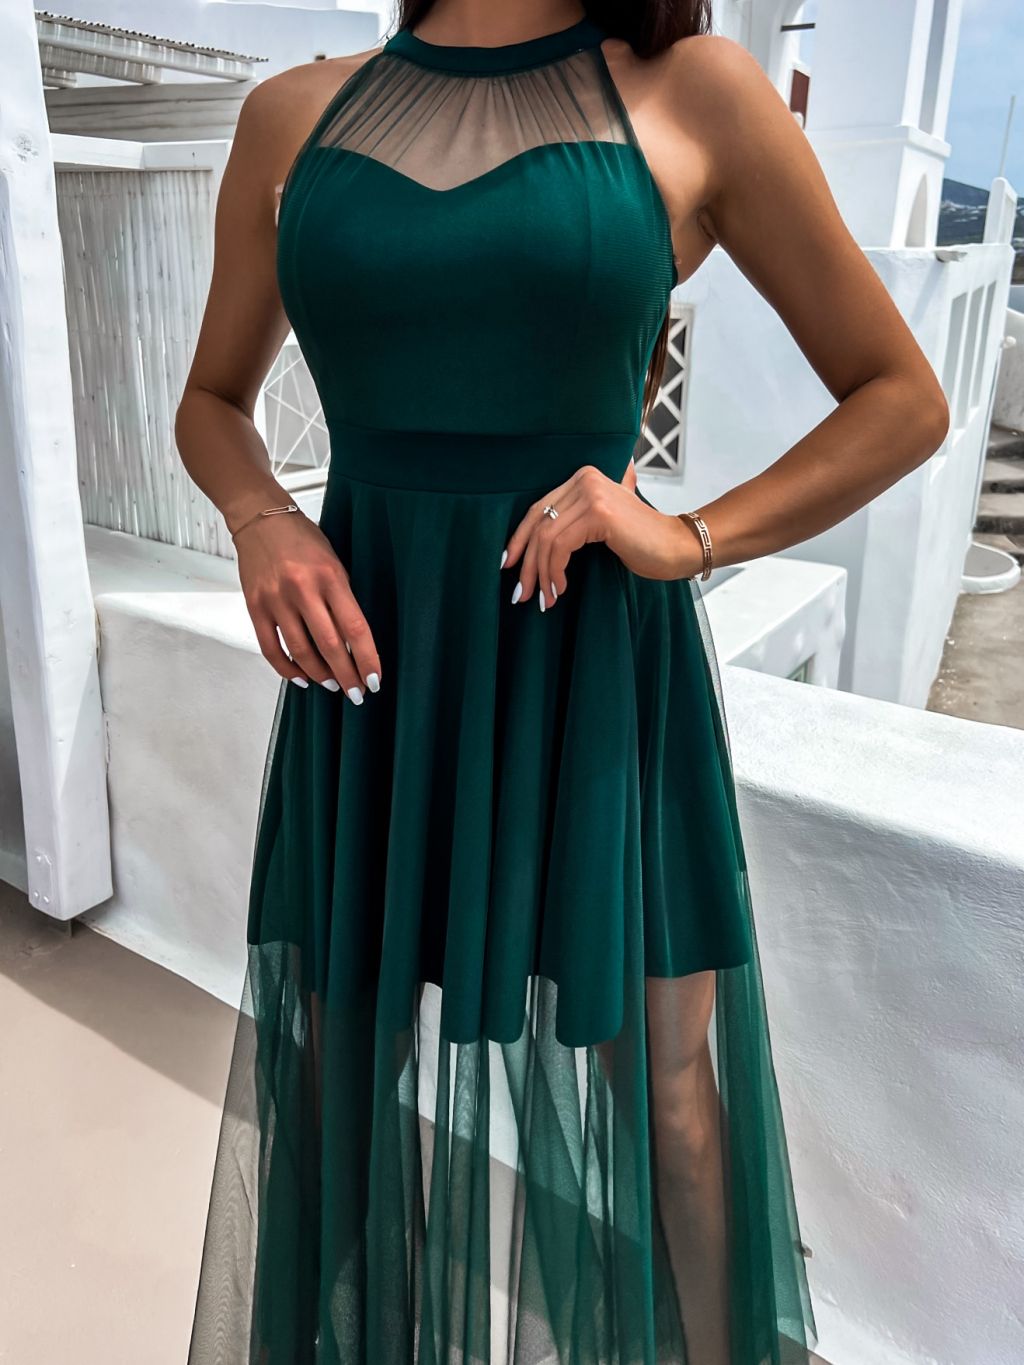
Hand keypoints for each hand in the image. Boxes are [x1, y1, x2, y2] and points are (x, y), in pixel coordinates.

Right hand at [234, 511, 380, 702]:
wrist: (260, 519)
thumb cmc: (302, 539)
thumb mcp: (334, 562)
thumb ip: (342, 599)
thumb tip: (352, 642)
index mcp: (330, 577)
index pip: (355, 628)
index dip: (367, 659)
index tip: (375, 680)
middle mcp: (302, 590)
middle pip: (330, 646)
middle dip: (347, 676)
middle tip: (357, 693)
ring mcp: (276, 600)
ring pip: (301, 652)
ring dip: (320, 675)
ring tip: (332, 685)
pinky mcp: (255, 607)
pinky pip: (271, 648)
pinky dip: (287, 669)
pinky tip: (301, 677)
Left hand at [500, 461, 702, 608]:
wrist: (677, 547)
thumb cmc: (641, 543)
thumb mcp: (601, 526)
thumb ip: (574, 522)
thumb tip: (532, 550)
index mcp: (582, 478)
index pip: (538, 509)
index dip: (519, 539)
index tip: (509, 565)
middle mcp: (584, 479)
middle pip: (538, 524)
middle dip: (526, 563)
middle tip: (521, 594)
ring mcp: (592, 494)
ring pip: (547, 539)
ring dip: (541, 574)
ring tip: (543, 600)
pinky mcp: (599, 513)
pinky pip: (561, 547)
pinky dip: (555, 572)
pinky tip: (560, 589)